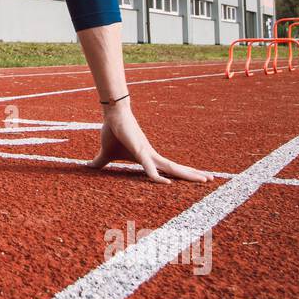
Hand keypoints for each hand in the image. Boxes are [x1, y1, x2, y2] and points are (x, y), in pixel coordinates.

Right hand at [87, 102, 210, 183]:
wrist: (112, 115)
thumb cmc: (112, 132)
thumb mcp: (105, 155)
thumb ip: (100, 162)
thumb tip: (87, 167)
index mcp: (147, 157)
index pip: (168, 168)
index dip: (181, 173)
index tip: (193, 179)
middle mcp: (152, 155)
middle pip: (176, 168)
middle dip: (193, 174)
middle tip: (211, 179)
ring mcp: (148, 153)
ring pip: (171, 168)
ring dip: (188, 174)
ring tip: (206, 179)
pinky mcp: (140, 151)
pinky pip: (149, 167)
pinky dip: (157, 176)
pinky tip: (165, 184)